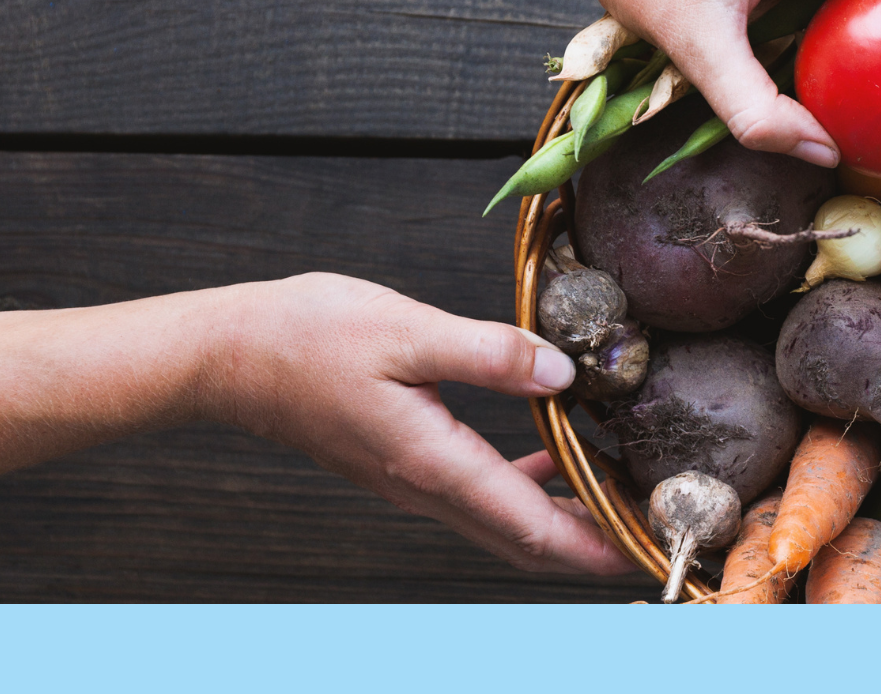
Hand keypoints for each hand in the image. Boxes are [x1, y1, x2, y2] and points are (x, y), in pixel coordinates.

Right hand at [200, 273, 638, 574]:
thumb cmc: (303, 339)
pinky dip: (529, 489)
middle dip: (595, 546)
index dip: (598, 545)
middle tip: (654, 533)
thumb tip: (560, 375)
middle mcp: (426, 487)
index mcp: (435, 464)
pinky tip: (554, 457)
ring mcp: (412, 482)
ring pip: (505, 523)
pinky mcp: (403, 464)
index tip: (649, 549)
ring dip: (566, 521)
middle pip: (526, 542)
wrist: (227, 356)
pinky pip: (481, 495)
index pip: (534, 528)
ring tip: (621, 500)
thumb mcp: (406, 330)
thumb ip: (490, 354)